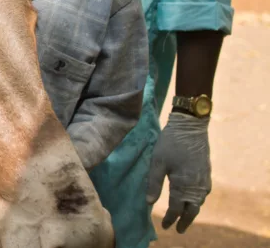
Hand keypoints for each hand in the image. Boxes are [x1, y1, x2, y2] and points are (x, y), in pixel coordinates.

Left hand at [146, 112, 210, 233]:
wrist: (190, 126)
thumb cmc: (170, 142)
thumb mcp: (157, 161)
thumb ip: (153, 183)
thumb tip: (148, 203)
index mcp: (183, 184)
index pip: (176, 208)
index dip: (170, 218)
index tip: (164, 226)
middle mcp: (197, 185)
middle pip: (192, 209)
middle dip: (184, 221)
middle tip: (178, 229)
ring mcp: (204, 179)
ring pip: (199, 202)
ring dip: (191, 211)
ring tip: (183, 216)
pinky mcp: (206, 172)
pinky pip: (203, 193)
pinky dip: (197, 200)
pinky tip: (191, 199)